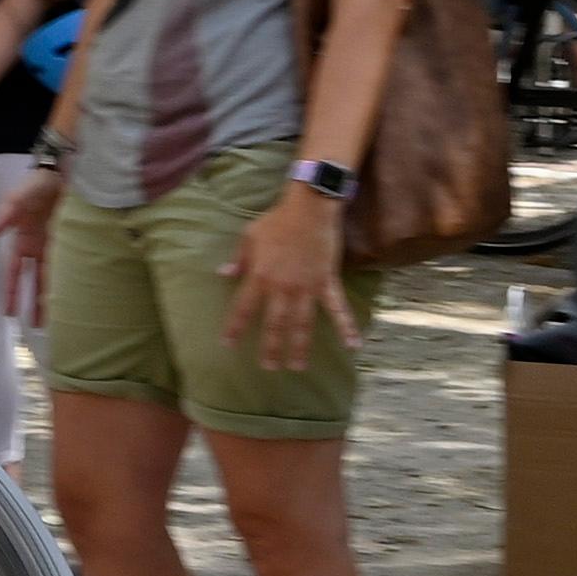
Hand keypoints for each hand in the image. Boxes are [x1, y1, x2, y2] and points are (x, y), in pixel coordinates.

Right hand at [0, 161, 63, 320]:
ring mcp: (57, 244)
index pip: (14, 273)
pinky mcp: (73, 238)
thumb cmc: (37, 183)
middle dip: (33, 302)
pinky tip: (79, 293)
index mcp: (22, 240)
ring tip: (61, 318)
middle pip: (34, 281)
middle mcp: (38, 247)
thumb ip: (3, 217)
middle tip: (36, 327)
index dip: (10, 292)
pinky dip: (74, 278)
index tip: (7, 314)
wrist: (64, 171)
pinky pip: (73, 263)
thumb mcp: (17, 199)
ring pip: (55, 277)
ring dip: (55, 295)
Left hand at [223, 180, 360, 372]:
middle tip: (268, 368)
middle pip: (275, 324)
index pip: (243, 308)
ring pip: (302, 324)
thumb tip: (222, 274)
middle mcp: (282, 287)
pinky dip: (346, 327)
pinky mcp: (327, 283)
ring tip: (297, 366)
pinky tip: (353, 346)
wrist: (309, 207)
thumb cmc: (277, 220)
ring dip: (299, 347)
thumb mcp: (249, 236)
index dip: (235, 327)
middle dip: (271, 348)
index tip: (228, 345)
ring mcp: (306, 287)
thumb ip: (238, 259)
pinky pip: (337, 309)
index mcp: (260, 276)